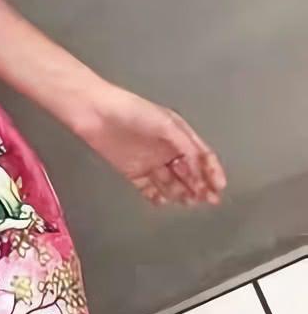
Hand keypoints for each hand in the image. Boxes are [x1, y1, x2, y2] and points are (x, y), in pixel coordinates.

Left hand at [72, 84, 225, 206]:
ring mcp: (149, 161)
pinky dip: (156, 196)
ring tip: (187, 201)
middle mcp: (166, 149)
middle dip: (200, 186)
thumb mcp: (166, 123)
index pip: (201, 156)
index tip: (218, 187)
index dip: (212, 171)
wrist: (95, 112)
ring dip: (181, 192)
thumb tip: (198, 169)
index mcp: (178, 134)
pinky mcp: (131, 171)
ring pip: (170, 182)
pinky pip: (148, 187)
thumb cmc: (132, 111)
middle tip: (207, 200)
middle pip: (188, 172)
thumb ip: (185, 146)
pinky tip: (162, 201)